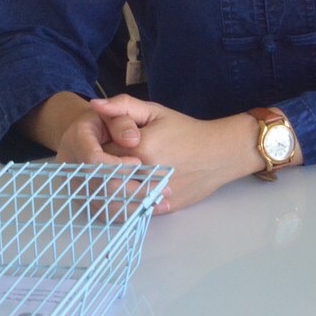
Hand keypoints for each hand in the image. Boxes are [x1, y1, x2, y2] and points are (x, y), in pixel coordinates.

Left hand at [86, 96, 255, 213]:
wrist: (222, 152)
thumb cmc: (187, 130)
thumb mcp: (156, 111)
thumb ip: (123, 106)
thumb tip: (94, 105)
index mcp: (140, 148)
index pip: (99, 154)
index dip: (97, 150)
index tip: (105, 147)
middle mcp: (146, 173)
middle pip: (105, 178)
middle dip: (102, 171)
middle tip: (112, 163)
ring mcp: (155, 193)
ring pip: (117, 198)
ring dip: (112, 189)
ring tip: (120, 177)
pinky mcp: (164, 207)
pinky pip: (134, 210)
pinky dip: (127, 204)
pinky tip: (131, 191)